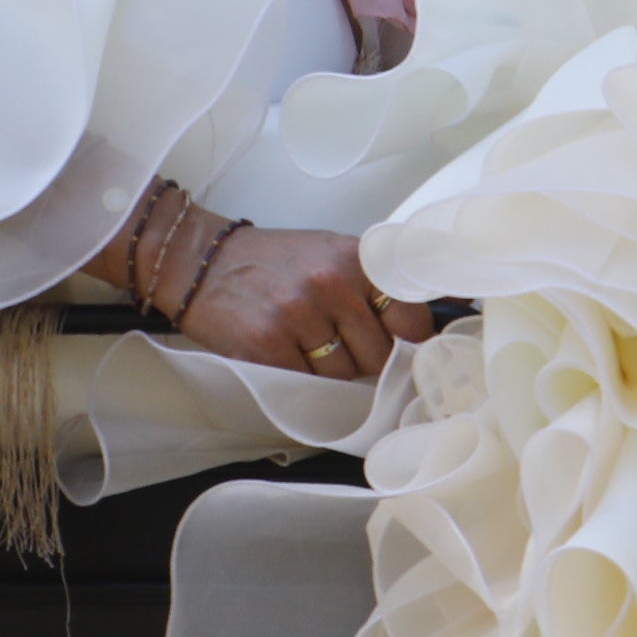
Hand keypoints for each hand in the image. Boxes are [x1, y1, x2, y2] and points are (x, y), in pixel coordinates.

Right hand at [170, 225, 437, 380]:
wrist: (201, 262)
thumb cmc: (275, 262)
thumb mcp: (332, 253)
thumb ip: (377, 283)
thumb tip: (435, 319)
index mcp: (356, 257)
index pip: (412, 317)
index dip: (410, 340)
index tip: (402, 346)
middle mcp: (331, 283)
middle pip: (380, 355)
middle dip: (365, 357)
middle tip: (337, 339)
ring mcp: (298, 315)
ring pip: (344, 375)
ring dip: (330, 369)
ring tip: (304, 341)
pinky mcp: (268, 345)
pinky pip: (308, 384)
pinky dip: (299, 376)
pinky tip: (282, 350)